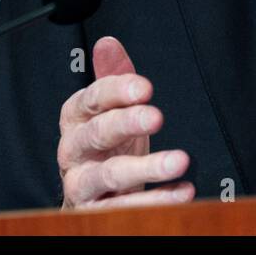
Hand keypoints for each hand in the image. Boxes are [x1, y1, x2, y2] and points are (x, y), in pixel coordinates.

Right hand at [57, 36, 194, 208]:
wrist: (89, 197)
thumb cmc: (104, 147)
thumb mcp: (108, 110)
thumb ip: (111, 77)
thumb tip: (108, 42)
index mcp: (76, 119)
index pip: (91, 99)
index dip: (116, 90)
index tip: (145, 87)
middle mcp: (73, 150)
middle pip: (96, 134)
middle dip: (126, 123)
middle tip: (157, 116)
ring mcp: (82, 184)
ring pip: (109, 175)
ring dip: (146, 168)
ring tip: (178, 161)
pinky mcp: (95, 212)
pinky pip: (124, 208)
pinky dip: (155, 201)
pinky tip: (181, 191)